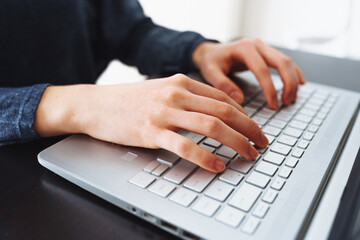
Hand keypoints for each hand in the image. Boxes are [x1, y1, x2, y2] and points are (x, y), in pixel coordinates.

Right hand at [34, 74, 267, 171]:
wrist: (97, 104)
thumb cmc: (130, 100)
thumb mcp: (162, 90)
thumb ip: (187, 98)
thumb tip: (214, 113)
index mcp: (182, 82)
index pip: (224, 98)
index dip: (245, 115)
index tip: (254, 128)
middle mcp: (177, 94)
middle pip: (224, 111)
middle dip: (249, 129)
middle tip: (262, 143)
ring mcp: (164, 112)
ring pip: (211, 126)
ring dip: (236, 142)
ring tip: (249, 155)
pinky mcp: (152, 131)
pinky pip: (186, 145)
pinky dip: (205, 157)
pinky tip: (217, 166)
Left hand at [192, 38, 305, 108]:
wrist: (210, 52)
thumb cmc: (210, 62)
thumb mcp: (210, 72)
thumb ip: (222, 84)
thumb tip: (240, 99)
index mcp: (244, 48)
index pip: (262, 69)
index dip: (270, 89)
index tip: (273, 105)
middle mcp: (257, 45)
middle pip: (282, 62)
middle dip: (288, 84)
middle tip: (286, 103)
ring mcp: (264, 47)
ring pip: (287, 62)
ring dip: (293, 81)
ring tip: (290, 100)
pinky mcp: (267, 53)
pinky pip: (285, 62)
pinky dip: (294, 73)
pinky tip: (300, 84)